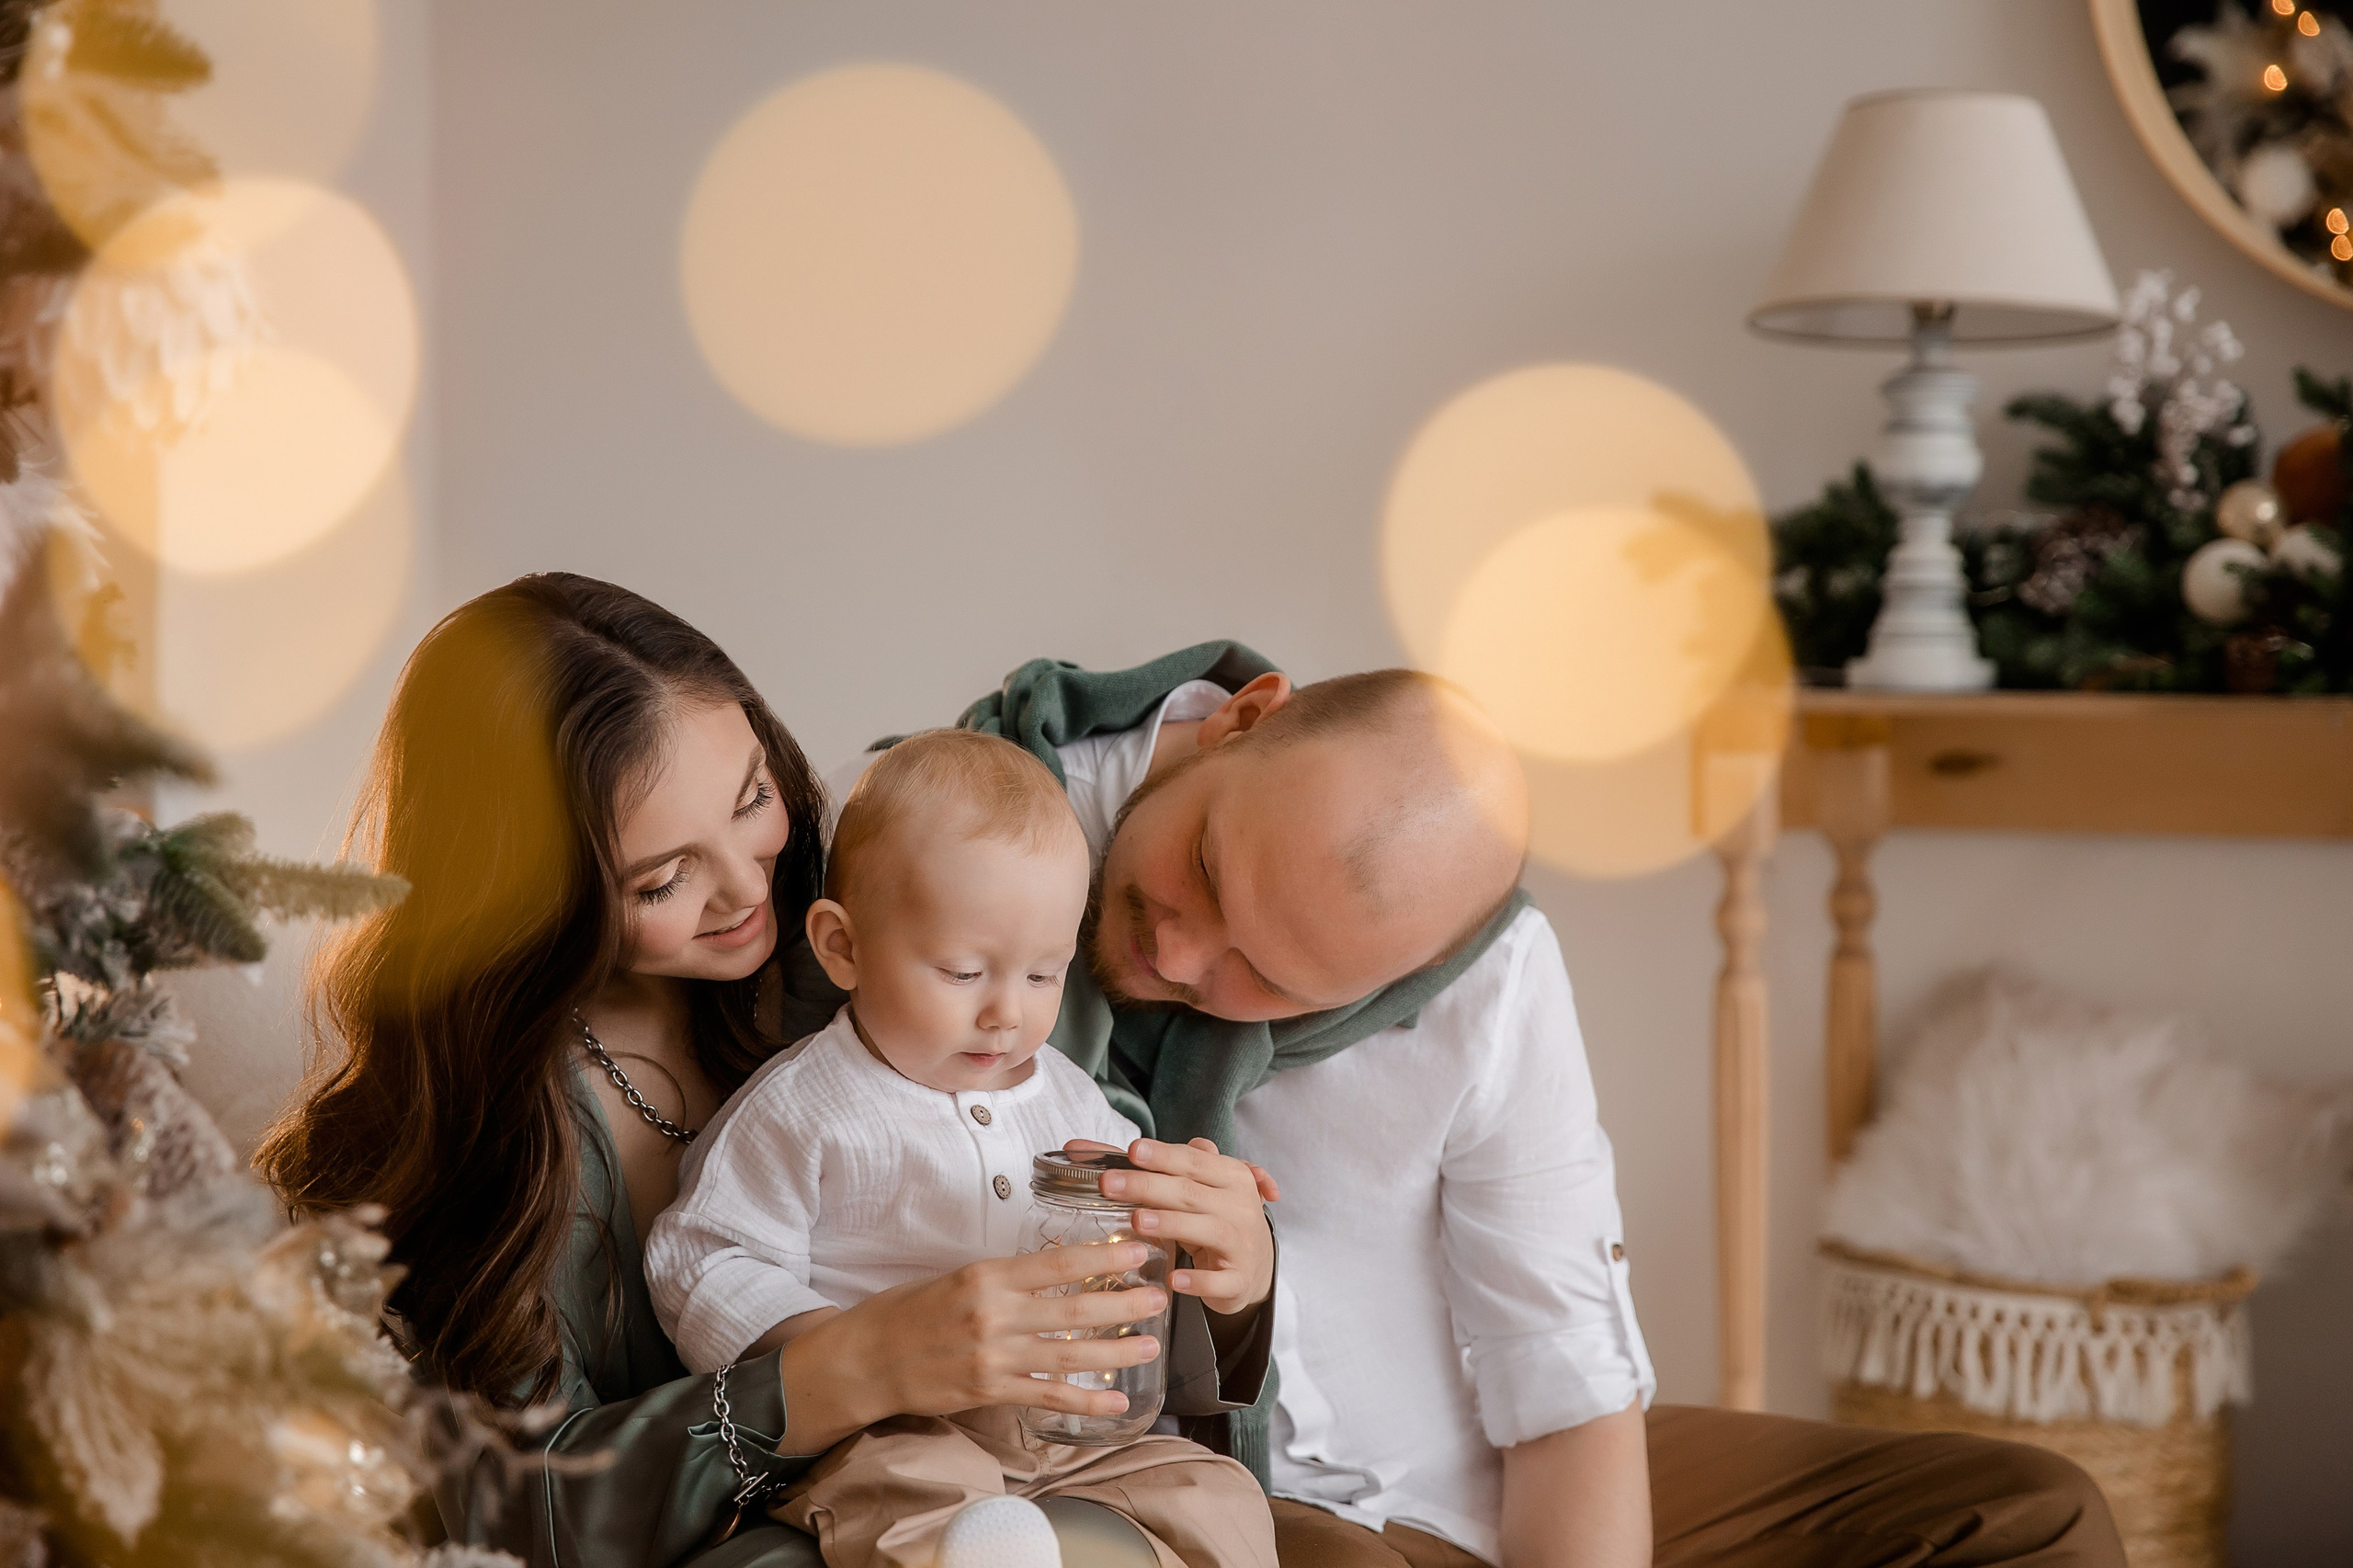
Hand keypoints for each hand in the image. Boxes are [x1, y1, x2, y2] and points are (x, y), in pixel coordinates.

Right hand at [780, 1242, 1167, 1450]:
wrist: (866, 1358)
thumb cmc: (909, 1311)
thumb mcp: (957, 1277)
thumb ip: (1005, 1277)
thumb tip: (1056, 1269)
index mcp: (987, 1276)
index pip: (1056, 1263)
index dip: (1102, 1257)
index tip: (1138, 1249)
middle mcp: (993, 1314)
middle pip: (1073, 1307)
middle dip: (1123, 1301)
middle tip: (1160, 1296)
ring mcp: (993, 1356)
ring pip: (1068, 1353)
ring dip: (1115, 1350)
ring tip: (1150, 1345)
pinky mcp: (989, 1391)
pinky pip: (1047, 1396)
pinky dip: (1084, 1400)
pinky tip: (1115, 1403)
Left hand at [1067, 1136, 1275, 1316]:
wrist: (1253, 1265)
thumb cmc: (1211, 1218)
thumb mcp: (1188, 1189)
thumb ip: (1143, 1168)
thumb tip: (1078, 1148)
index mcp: (1228, 1175)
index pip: (1191, 1161)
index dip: (1161, 1155)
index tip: (1131, 1150)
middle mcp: (1239, 1204)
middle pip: (1189, 1192)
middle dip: (1147, 1187)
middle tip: (1109, 1184)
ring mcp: (1241, 1242)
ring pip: (1208, 1229)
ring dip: (1171, 1224)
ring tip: (1138, 1221)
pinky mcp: (1238, 1279)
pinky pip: (1218, 1280)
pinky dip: (1197, 1279)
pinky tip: (1174, 1278)